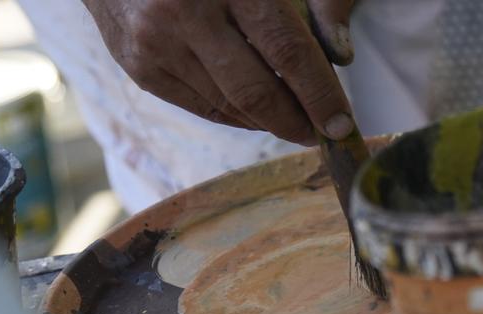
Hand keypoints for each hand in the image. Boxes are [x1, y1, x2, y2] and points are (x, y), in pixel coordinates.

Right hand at [82, 0, 357, 145]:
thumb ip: (310, 3)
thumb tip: (339, 56)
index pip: (286, 50)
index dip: (320, 94)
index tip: (342, 124)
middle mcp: (187, 14)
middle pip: (256, 92)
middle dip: (296, 121)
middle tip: (323, 132)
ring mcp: (157, 44)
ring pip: (230, 107)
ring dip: (269, 120)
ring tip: (294, 118)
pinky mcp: (140, 68)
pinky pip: (203, 108)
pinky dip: (237, 116)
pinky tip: (257, 111)